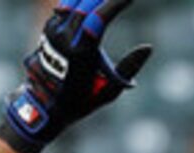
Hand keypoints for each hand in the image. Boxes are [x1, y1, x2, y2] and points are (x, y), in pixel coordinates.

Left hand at [0, 0, 153, 152]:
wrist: (44, 102)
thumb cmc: (83, 99)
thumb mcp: (110, 90)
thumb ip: (129, 68)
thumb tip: (148, 48)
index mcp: (81, 55)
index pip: (97, 19)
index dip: (114, 4)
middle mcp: (64, 40)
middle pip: (84, 6)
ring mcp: (52, 32)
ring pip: (73, 3)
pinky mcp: (48, 28)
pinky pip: (65, 7)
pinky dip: (79, 1)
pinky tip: (91, 1)